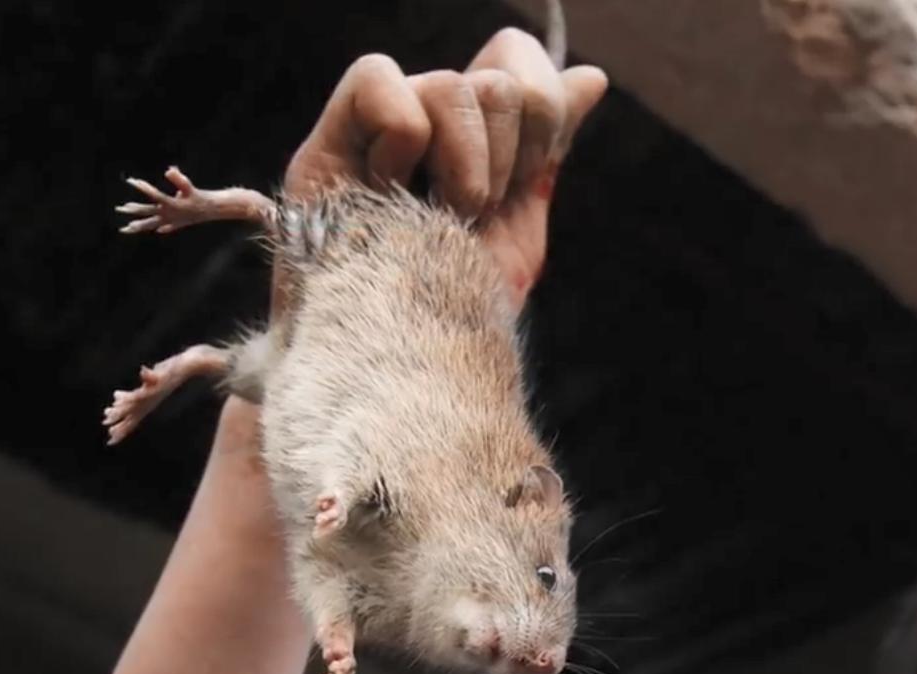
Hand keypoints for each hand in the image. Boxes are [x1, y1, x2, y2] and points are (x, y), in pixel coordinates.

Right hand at [283, 28, 607, 309]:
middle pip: (497, 80)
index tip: (527, 180)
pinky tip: (390, 191)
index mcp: (470, 140)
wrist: (408, 369)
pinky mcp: (325, 149)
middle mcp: (423, 126)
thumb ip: (546, 151)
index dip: (542, 108)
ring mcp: (375, 137)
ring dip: (467, 165)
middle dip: (510, 158)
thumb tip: (590, 76)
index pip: (514, 61)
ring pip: (451, 85)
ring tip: (443, 219)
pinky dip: (404, 136)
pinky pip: (380, 79)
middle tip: (477, 215)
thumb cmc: (457, 317)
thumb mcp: (517, 230)